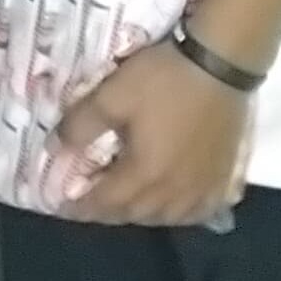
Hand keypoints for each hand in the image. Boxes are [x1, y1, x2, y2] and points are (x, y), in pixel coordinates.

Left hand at [59, 42, 253, 226]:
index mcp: (146, 172)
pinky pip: (202, 210)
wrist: (220, 64)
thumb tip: (54, 149)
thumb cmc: (163, 80)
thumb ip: (80, 126)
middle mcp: (177, 189)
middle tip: (90, 203)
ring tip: (125, 203)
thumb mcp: (110, 96)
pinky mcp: (226, 175)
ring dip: (142, 215)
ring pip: (170, 216)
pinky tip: (172, 205)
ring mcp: (206, 185)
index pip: (107, 202)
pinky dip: (180, 213)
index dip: (83, 207)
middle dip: (110, 213)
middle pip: (138, 214)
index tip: (63, 207)